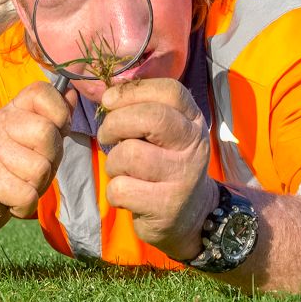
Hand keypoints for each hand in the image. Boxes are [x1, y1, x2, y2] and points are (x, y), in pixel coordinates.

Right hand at [0, 82, 69, 233]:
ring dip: (39, 184)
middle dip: (52, 157)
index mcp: (13, 109)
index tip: (56, 132)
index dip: (59, 112)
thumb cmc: (12, 167)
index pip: (41, 92)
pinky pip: (27, 194)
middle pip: (46, 132)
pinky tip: (14, 199)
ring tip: (23, 183)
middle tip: (38, 166)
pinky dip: (27, 204)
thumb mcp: (35, 138)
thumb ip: (55, 117)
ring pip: (39, 167)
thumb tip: (70, 93)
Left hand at [98, 78, 218, 260]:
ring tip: (121, 169)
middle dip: (116, 123)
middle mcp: (193, 145)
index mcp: (193, 121)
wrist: (190, 214)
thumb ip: (142, 108)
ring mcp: (182, 177)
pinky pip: (121, 189)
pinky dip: (115, 191)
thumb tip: (107, 87)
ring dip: (113, 162)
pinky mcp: (166, 206)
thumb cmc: (165, 163)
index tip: (109, 100)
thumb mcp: (165, 133)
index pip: (170, 91)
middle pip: (151, 118)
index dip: (133, 91)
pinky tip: (127, 194)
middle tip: (107, 135)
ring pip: (130, 154)